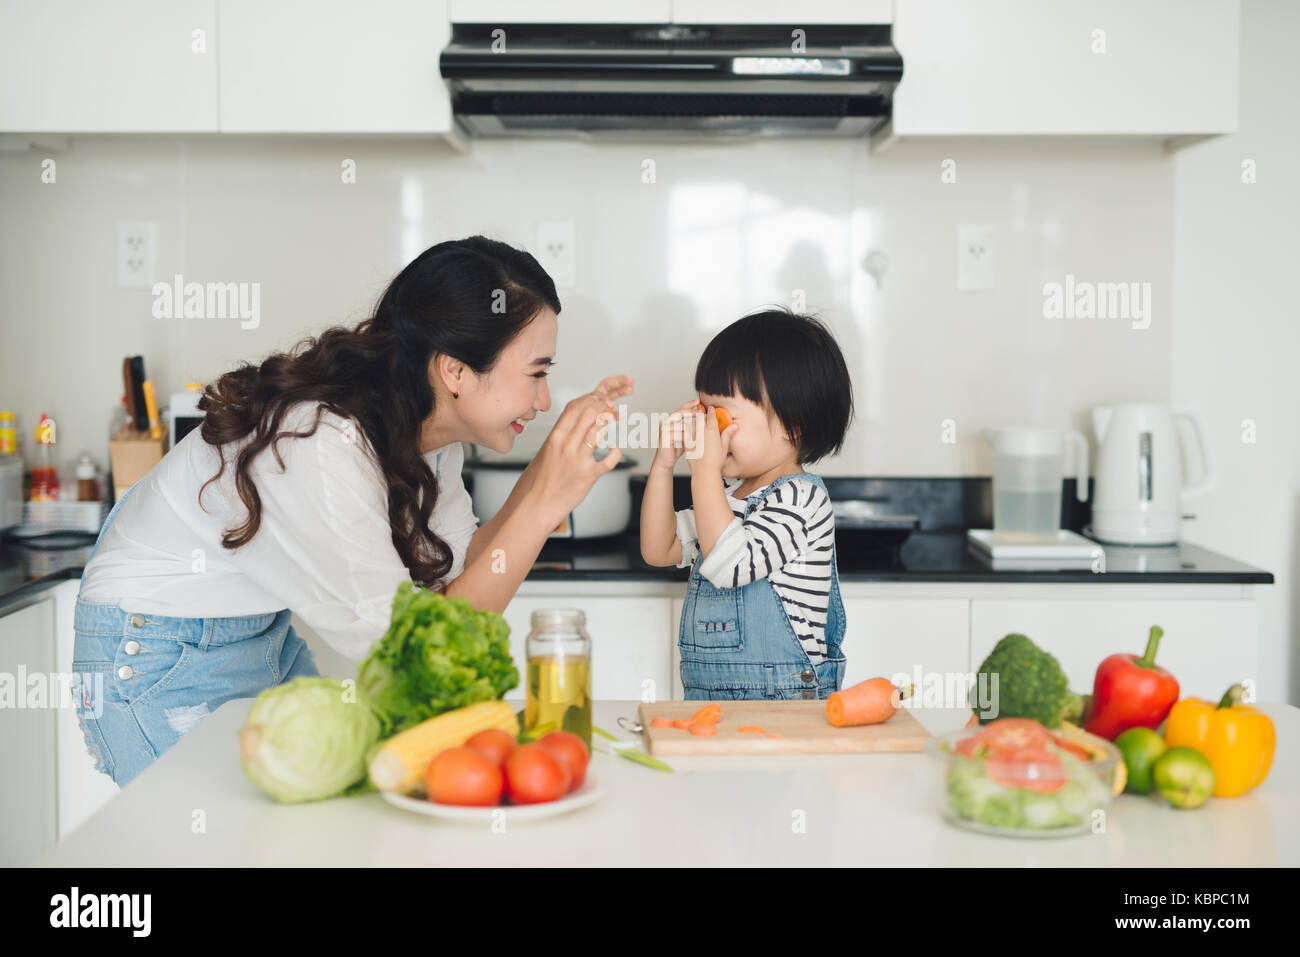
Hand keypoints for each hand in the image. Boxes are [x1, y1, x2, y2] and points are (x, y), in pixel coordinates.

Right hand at [525, 376, 633, 525]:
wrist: (536, 504)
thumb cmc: (542, 478)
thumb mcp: (548, 449)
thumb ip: (564, 433)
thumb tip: (579, 417)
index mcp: (555, 436)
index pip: (575, 406)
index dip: (592, 398)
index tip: (602, 399)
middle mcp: (566, 444)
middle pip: (590, 412)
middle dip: (605, 406)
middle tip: (613, 409)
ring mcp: (578, 459)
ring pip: (600, 429)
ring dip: (612, 422)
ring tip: (617, 421)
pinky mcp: (589, 475)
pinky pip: (610, 459)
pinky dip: (617, 452)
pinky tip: (616, 449)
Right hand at [652, 398, 702, 471]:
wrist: (666, 460)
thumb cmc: (675, 448)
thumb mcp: (686, 436)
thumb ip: (691, 428)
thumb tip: (703, 422)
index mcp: (671, 421)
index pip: (681, 409)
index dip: (689, 404)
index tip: (698, 401)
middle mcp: (666, 423)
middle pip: (679, 413)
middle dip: (691, 412)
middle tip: (701, 412)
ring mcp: (664, 429)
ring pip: (678, 422)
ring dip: (690, 424)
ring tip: (699, 425)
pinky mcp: (664, 437)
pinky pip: (676, 433)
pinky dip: (684, 434)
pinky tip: (692, 436)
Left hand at [684, 404, 736, 475]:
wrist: (704, 470)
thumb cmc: (715, 461)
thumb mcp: (724, 446)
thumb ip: (727, 434)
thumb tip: (734, 426)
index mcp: (711, 430)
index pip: (711, 415)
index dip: (711, 411)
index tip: (711, 409)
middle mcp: (701, 431)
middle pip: (700, 417)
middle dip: (702, 415)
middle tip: (703, 414)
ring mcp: (693, 436)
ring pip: (692, 423)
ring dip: (695, 422)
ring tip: (697, 424)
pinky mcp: (686, 442)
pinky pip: (686, 432)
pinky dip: (688, 431)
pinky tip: (690, 434)